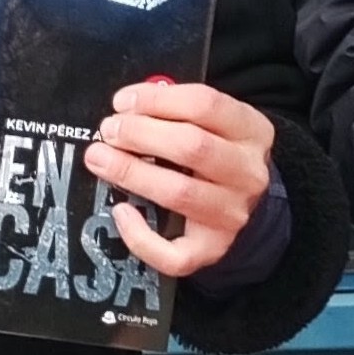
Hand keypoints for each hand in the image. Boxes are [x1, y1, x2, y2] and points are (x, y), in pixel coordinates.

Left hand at [86, 77, 273, 278]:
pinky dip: (140, 235)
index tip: (122, 102)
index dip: (156, 100)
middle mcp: (247, 174)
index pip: (205, 105)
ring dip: (131, 172)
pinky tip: (121, 211)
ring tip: (100, 159)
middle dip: (140, 134)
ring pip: (178, 193)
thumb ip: (178, 109)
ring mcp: (232, 215)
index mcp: (251, 132)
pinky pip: (174, 253)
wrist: (253, 205)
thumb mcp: (216, 122)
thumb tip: (128, 107)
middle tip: (109, 130)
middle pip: (192, 147)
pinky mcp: (213, 249)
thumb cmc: (220, 155)